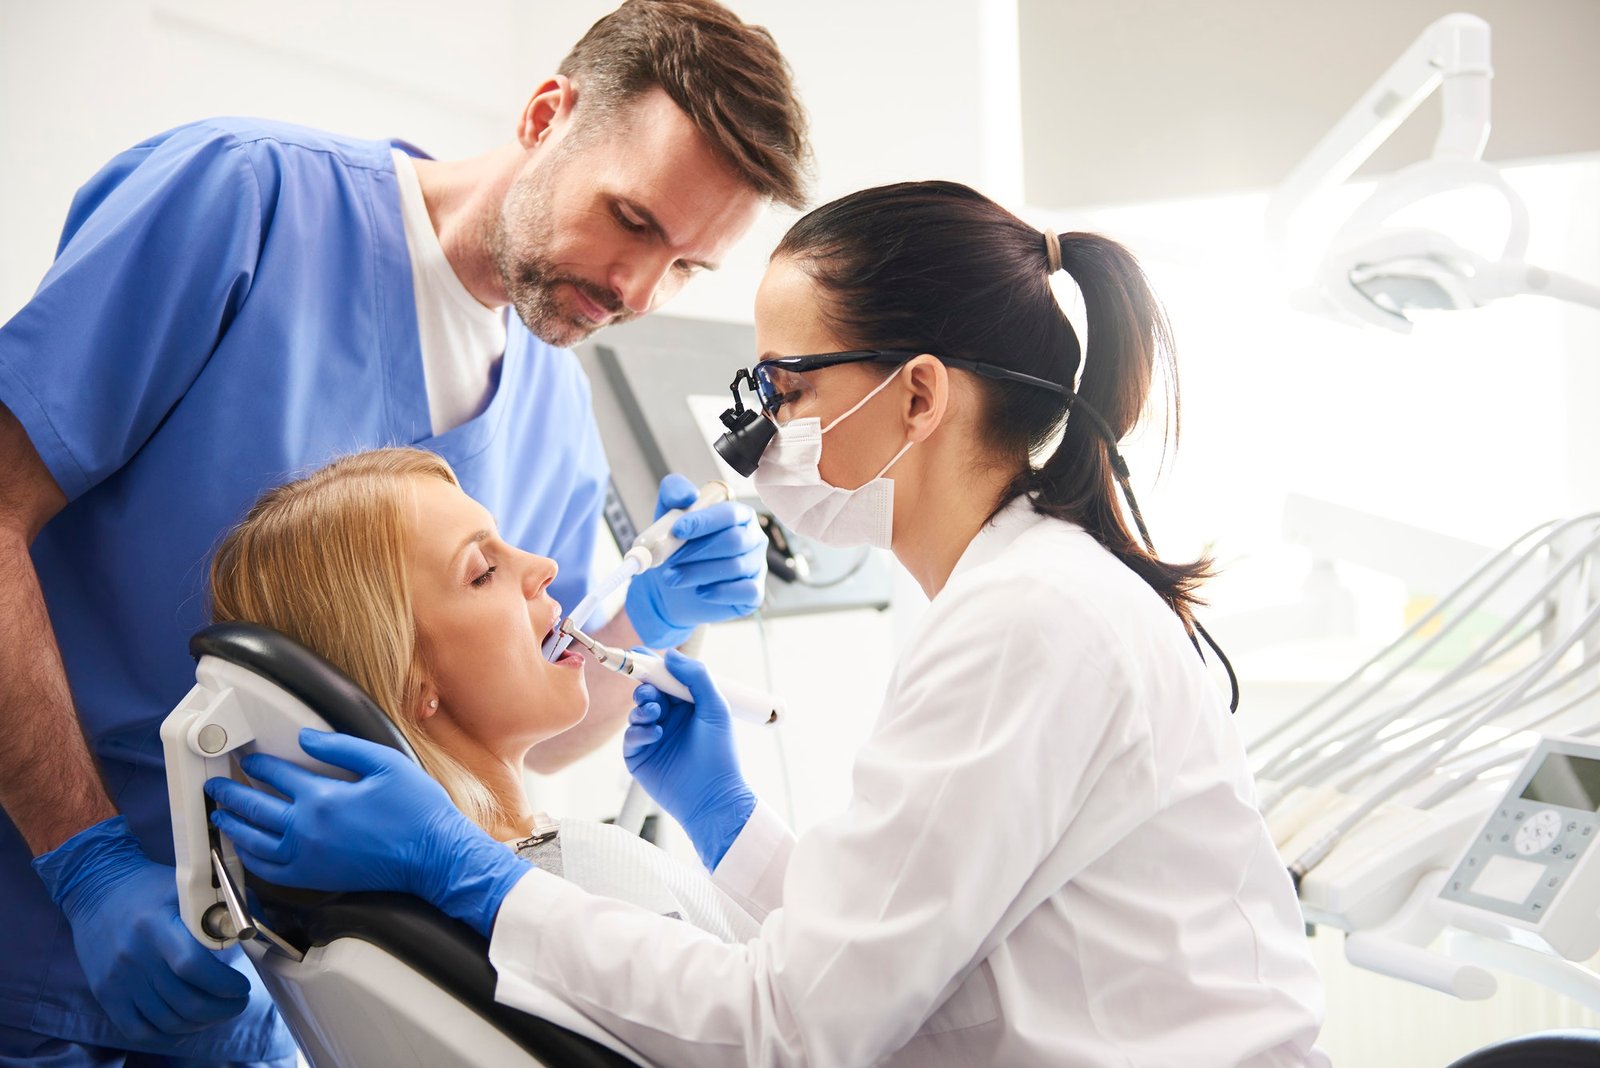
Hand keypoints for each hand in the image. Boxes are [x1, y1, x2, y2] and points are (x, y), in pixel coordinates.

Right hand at [32, 816, 249, 1043]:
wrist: (95, 888)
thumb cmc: (150, 887)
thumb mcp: (189, 885)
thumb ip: (227, 906)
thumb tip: (259, 931)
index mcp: (157, 926)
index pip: (192, 966)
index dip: (224, 983)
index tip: (242, 984)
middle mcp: (135, 957)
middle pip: (184, 1001)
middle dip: (222, 1009)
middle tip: (238, 1002)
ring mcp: (118, 980)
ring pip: (166, 1020)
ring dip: (201, 1023)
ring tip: (218, 1011)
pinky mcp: (106, 995)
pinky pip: (138, 1030)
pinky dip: (167, 1034)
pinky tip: (186, 1024)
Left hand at [205, 730, 529, 936]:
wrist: (434, 857)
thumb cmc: (418, 811)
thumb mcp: (385, 763)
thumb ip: (341, 747)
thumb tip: (306, 738)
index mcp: (323, 798)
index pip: (277, 775)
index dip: (258, 763)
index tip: (248, 758)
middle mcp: (307, 830)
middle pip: (255, 808)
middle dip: (230, 794)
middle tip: (214, 786)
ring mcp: (308, 858)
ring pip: (254, 842)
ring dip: (233, 825)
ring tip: (221, 815)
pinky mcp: (315, 879)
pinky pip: (269, 872)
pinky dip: (250, 859)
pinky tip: (246, 850)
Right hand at [624, 650, 755, 869]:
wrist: (712, 796)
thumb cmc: (719, 753)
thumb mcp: (714, 707)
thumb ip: (696, 677)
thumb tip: (671, 654)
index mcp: (688, 705)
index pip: (666, 679)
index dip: (652, 665)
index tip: (637, 652)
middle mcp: (669, 719)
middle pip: (647, 692)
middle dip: (645, 687)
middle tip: (650, 692)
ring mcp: (652, 737)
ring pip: (636, 712)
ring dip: (643, 708)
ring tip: (656, 715)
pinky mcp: (639, 756)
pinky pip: (631, 736)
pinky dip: (639, 731)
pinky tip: (655, 735)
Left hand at [625, 473, 766, 648]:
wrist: (672, 585)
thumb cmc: (676, 545)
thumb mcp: (668, 513)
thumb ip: (674, 491)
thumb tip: (689, 495)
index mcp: (738, 514)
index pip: (729, 514)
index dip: (704, 521)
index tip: (677, 530)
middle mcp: (753, 537)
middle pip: (734, 541)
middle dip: (697, 551)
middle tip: (671, 558)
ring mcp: (756, 564)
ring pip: (735, 566)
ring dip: (698, 572)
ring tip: (673, 577)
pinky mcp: (754, 592)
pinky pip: (745, 591)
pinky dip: (719, 592)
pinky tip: (700, 591)